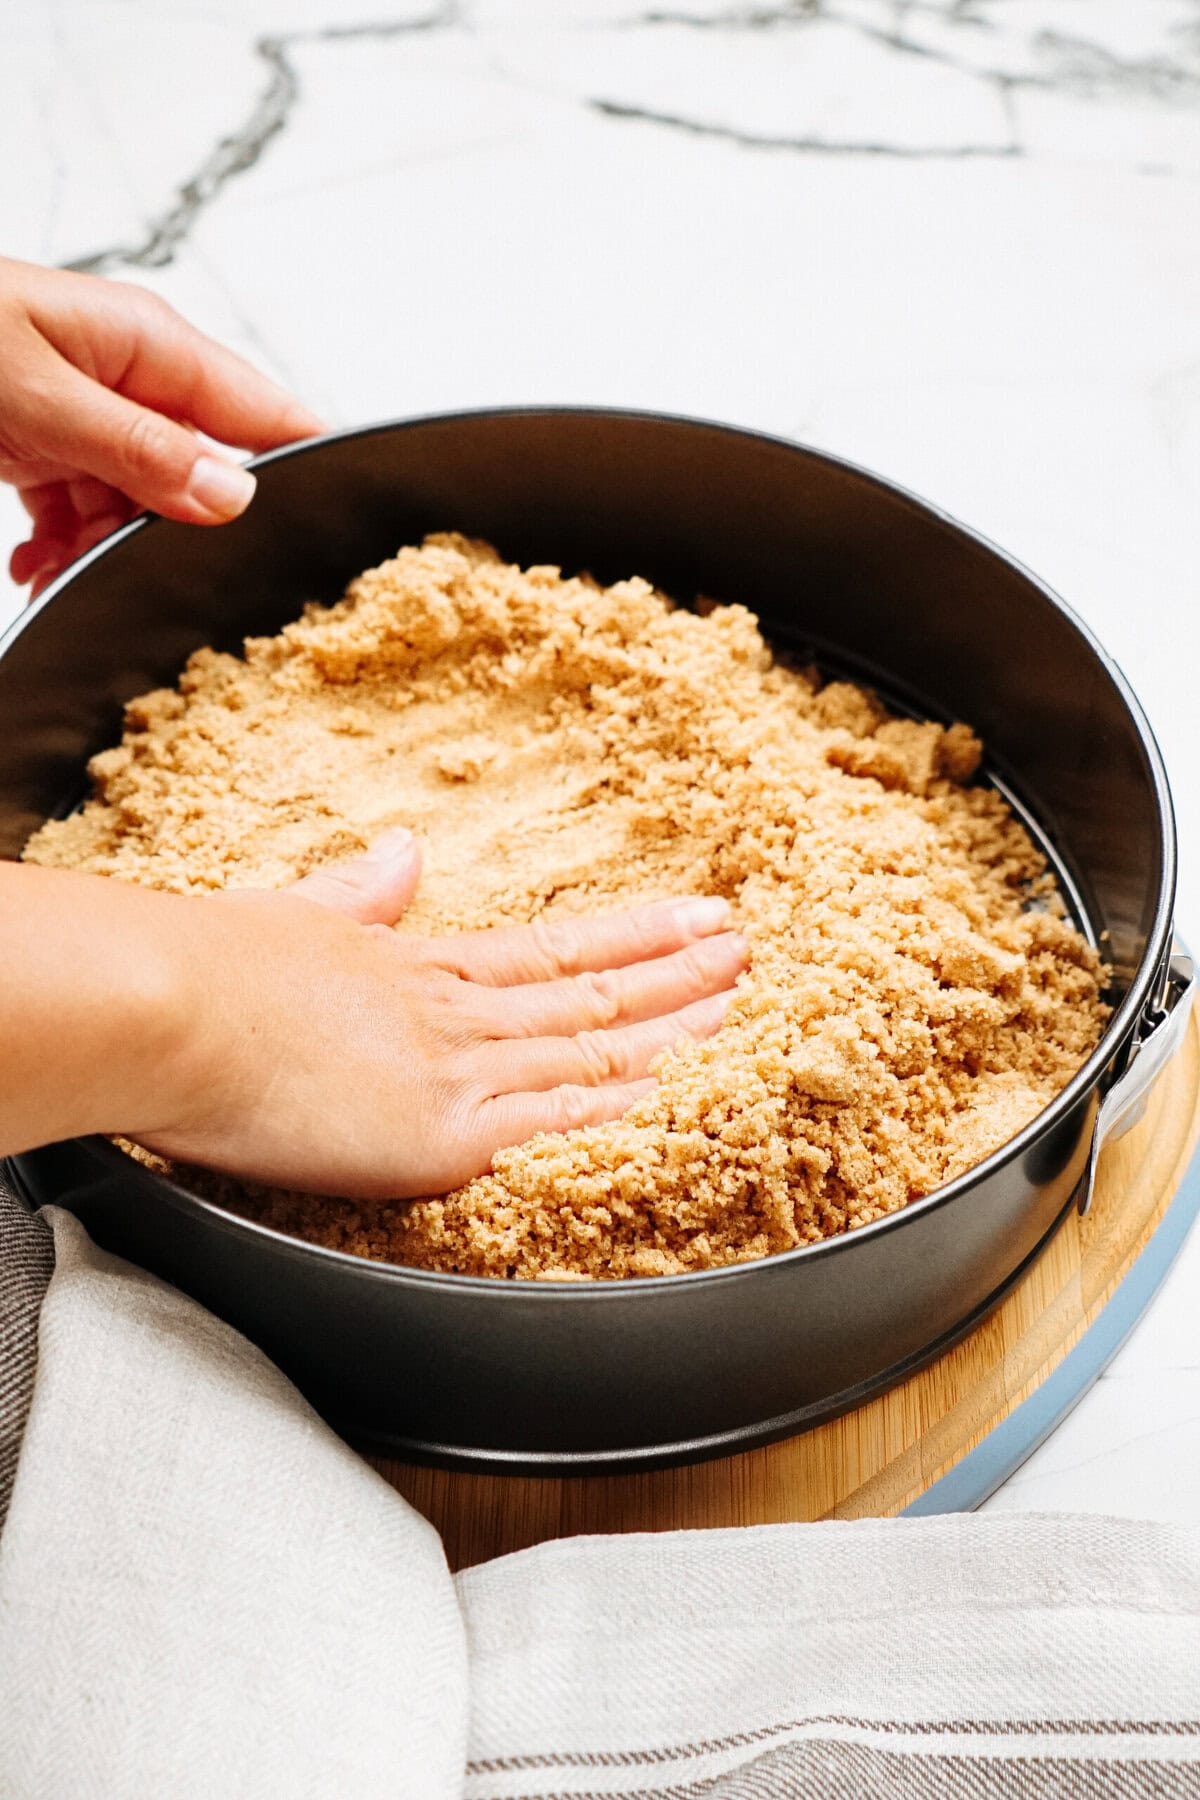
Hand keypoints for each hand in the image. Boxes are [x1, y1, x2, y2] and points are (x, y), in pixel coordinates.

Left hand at [0, 256, 322, 596]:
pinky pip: (86, 508)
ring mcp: (90, 411)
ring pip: (141, 503)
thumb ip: (136, 447)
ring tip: (58, 565)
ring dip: (106, 547)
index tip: (333, 531)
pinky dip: (64, 546)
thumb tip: (231, 492)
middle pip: (203, 472)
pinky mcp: (48, 442)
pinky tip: (36, 562)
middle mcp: (131, 376)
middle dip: (178, 532)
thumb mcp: (34, 395)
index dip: (306, 469)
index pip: (266, 412)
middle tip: (141, 570)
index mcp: (149, 344)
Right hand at [141, 831, 747, 1196]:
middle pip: (590, 995)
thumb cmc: (205, 968)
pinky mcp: (439, 1135)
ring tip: (740, 1006)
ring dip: (673, 1030)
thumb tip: (400, 855)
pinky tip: (679, 1099)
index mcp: (418, 969)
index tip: (695, 916)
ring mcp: (455, 1072)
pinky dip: (623, 1112)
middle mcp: (454, 1016)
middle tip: (748, 949)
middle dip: (677, 973)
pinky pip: (555, 1126)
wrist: (163, 1006)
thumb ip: (355, 895)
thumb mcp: (292, 916)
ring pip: (591, 1052)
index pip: (551, 952)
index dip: (632, 936)